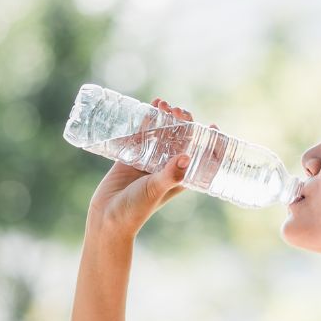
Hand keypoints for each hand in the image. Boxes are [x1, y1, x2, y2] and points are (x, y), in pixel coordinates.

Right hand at [86, 98, 218, 236]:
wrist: (107, 217)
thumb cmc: (135, 210)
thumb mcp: (155, 190)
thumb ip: (169, 175)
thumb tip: (186, 157)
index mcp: (180, 177)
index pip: (201, 157)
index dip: (209, 142)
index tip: (213, 125)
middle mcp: (167, 167)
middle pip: (181, 139)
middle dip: (183, 122)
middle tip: (178, 110)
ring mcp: (149, 160)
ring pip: (162, 134)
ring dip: (164, 118)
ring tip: (162, 103)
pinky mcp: (132, 156)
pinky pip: (141, 134)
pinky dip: (146, 120)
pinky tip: (148, 107)